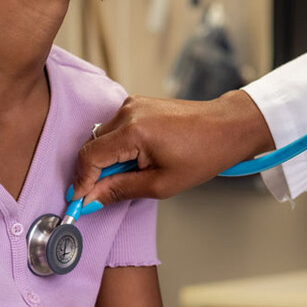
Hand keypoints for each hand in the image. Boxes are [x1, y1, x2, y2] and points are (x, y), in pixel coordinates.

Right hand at [72, 90, 272, 204]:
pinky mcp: (138, 104)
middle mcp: (128, 111)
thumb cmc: (202, 155)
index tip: (78, 202)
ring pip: (103, 138)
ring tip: (135, 173)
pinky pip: (115, 129)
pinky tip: (138, 159)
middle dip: (95, 173)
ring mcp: (132, 104)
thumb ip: (119, 190)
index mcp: (133, 130)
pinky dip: (119, 147)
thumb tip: (90, 199)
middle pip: (93, 147)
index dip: (81, 182)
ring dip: (109, 160)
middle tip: (106, 195)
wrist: (227, 127)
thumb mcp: (161, 183)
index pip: (90, 157)